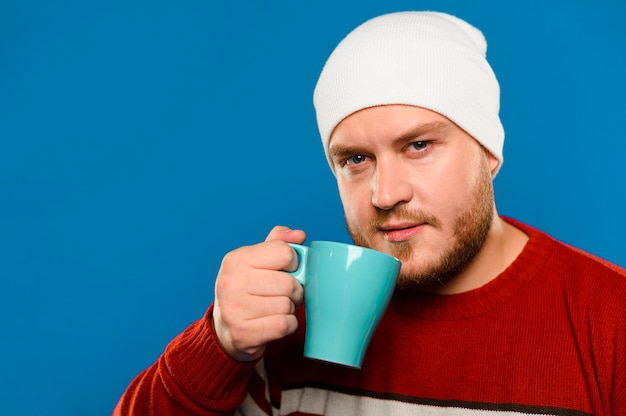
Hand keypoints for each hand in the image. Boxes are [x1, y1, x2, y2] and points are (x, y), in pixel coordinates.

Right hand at [212, 226, 305, 361]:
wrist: (227, 329)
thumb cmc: (249, 290)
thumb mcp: (258, 261)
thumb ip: (279, 242)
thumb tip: (299, 235)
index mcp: (237, 258)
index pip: (284, 252)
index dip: (293, 264)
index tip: (285, 271)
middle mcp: (231, 282)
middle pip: (289, 283)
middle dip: (295, 291)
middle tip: (284, 295)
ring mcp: (234, 309)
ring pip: (287, 305)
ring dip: (290, 309)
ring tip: (276, 309)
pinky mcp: (242, 333)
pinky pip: (284, 325)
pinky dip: (288, 325)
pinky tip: (274, 323)